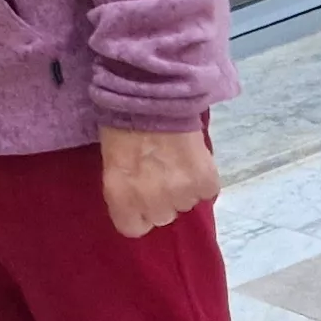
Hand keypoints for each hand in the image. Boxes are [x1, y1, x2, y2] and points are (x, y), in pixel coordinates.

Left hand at [100, 128, 214, 237]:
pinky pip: (208, 191)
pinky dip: (204, 178)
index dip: (139, 213)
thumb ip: (126, 187)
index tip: (142, 197)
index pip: (134, 229)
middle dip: (162, 198)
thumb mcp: (112, 159)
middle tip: (161, 172)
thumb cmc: (123, 119)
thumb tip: (140, 198)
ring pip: (187, 203)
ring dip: (184, 187)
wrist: (155, 91)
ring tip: (177, 160)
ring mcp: (179, 193)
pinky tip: (194, 159)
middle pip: (163, 216)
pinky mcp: (204, 180)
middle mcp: (150, 201)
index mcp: (120, 196)